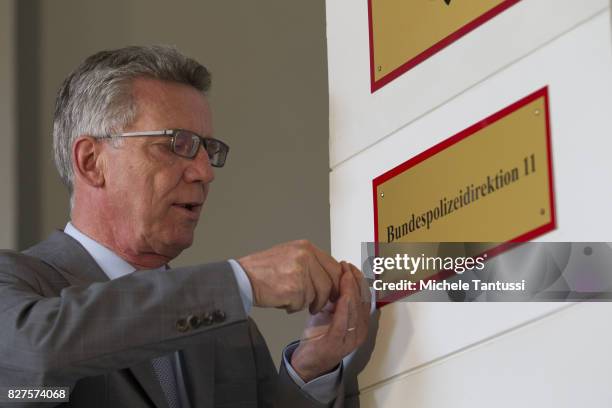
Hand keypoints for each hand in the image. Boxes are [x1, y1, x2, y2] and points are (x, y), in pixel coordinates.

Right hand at [237, 240, 341, 313]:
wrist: (242, 278)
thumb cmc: (262, 270)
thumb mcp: (290, 256)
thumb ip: (310, 263)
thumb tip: (330, 277)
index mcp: (306, 247)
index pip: (334, 266)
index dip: (337, 283)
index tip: (335, 292)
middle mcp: (305, 256)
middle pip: (329, 283)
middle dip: (325, 297)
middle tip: (318, 304)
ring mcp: (300, 272)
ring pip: (317, 295)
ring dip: (305, 303)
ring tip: (292, 299)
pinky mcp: (294, 288)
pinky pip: (302, 304)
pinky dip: (293, 307)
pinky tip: (283, 300)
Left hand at [290, 262, 370, 381]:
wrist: (308, 363)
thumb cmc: (319, 336)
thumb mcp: (329, 313)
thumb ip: (335, 299)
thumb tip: (335, 276)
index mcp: (360, 323)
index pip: (365, 297)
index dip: (360, 280)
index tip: (351, 266)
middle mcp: (360, 331)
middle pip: (362, 301)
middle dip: (355, 280)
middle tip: (346, 266)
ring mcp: (350, 338)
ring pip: (355, 309)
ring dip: (350, 289)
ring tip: (344, 274)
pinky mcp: (338, 343)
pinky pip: (344, 322)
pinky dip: (344, 307)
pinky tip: (342, 295)